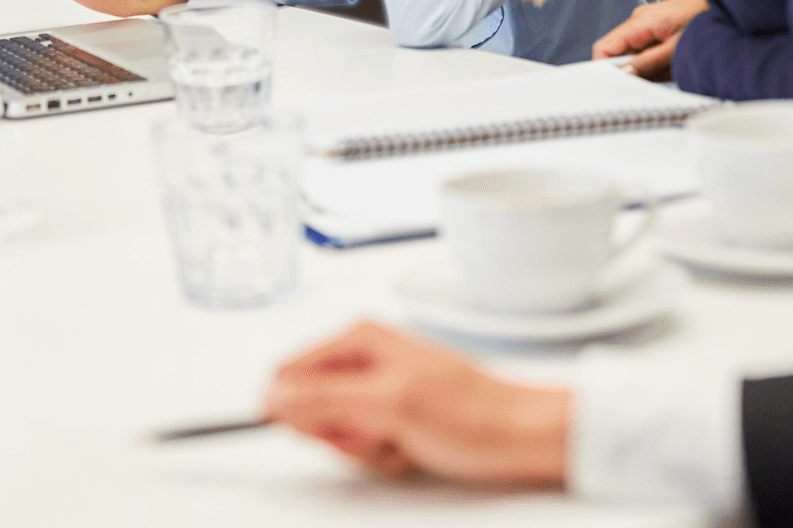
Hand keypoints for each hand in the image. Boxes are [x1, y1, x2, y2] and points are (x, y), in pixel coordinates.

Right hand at [265, 322, 570, 485]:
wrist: (518, 435)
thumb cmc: (470, 413)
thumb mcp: (388, 404)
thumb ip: (324, 398)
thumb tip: (273, 396)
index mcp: (357, 338)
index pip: (288, 373)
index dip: (298, 411)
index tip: (328, 430)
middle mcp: (363, 357)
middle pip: (309, 405)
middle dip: (339, 432)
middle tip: (376, 431)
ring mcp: (376, 387)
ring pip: (334, 429)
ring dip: (362, 446)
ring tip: (399, 438)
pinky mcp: (389, 413)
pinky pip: (360, 441)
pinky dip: (380, 453)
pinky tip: (408, 447)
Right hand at [591, 0, 709, 79]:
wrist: (727, 4)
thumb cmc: (707, 18)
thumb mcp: (677, 49)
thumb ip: (649, 63)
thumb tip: (625, 74)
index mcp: (639, 22)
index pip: (604, 48)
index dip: (603, 68)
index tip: (612, 85)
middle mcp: (639, 20)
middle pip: (617, 52)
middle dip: (628, 71)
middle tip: (646, 83)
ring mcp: (648, 23)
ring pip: (632, 53)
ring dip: (644, 67)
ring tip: (666, 71)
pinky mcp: (657, 28)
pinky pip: (645, 49)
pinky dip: (653, 62)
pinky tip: (670, 65)